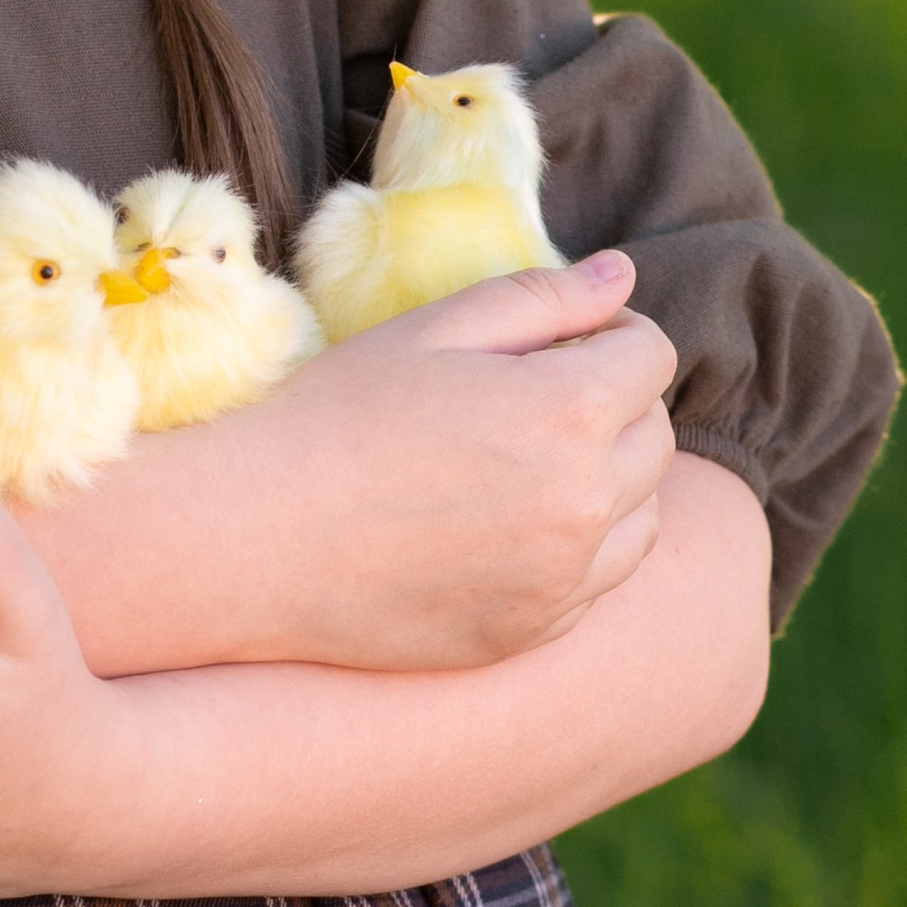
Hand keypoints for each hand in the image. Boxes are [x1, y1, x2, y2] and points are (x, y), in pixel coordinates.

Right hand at [32, 247, 679, 680]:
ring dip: (610, 478)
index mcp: (569, 410)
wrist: (251, 538)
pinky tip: (505, 525)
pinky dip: (580, 546)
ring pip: (643, 513)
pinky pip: (600, 580)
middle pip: (656, 434)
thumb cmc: (333, 413)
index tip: (560, 337)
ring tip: (523, 461)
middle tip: (531, 394)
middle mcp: (587, 502)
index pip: (650, 354)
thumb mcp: (434, 330)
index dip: (610, 331)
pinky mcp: (533, 631)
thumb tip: (625, 274)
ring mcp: (564, 579)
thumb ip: (544, 297)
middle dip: (614, 401)